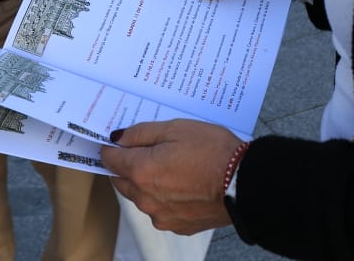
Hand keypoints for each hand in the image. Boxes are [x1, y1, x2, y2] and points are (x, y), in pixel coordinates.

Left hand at [101, 120, 242, 234]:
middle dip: (129, 166)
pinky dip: (166, 198)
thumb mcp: (177, 128)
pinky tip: (186, 185)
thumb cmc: (213, 151)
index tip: (122, 141)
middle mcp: (144, 198)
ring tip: (175, 168)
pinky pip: (161, 210)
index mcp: (140, 171)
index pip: (109, 159)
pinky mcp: (176, 225)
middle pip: (121, 180)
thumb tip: (118, 139)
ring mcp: (159, 215)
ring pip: (141, 197)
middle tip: (152, 151)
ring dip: (148, 183)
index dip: (114, 147)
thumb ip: (142, 133)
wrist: (244, 183)